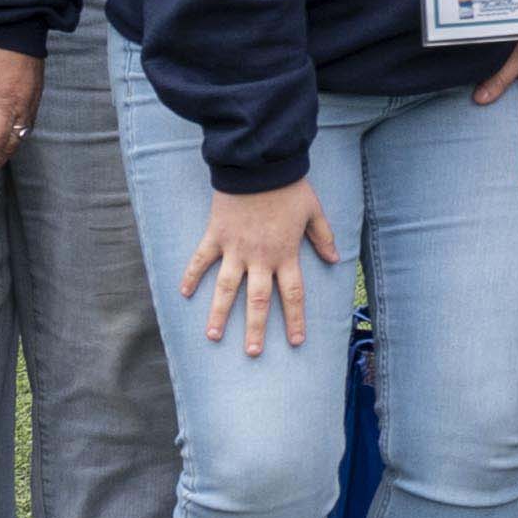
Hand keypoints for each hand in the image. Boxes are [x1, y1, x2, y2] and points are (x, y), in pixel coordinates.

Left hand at [0, 40, 41, 178]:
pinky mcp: (35, 95)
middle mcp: (23, 106)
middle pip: (10, 146)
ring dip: (3, 153)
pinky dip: (13, 139)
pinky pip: (26, 125)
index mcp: (5, 102)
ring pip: (20, 138)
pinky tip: (1, 139)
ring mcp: (32, 101)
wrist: (18, 21)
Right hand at [181, 180, 338, 353]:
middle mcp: (260, 257)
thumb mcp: (314, 211)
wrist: (259, 164)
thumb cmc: (289, 187)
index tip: (295, 341)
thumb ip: (323, 237)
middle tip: (252, 353)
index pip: (292, 294)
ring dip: (219, 313)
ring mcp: (235, 248)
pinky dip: (191, 275)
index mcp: (286, 253)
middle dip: (255, 328)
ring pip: (226, 288)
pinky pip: (201, 259)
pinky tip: (184, 293)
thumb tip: (334, 258)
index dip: (294, 319)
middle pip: (257, 300)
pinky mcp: (216, 235)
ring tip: (213, 336)